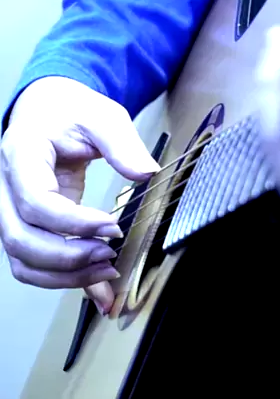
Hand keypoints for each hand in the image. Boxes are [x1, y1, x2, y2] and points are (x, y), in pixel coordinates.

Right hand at [0, 77, 159, 312]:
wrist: (50, 111)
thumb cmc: (71, 110)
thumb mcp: (102, 115)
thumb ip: (123, 143)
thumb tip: (146, 174)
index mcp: (22, 155)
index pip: (37, 201)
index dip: (75, 223)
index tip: (114, 227)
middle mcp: (8, 187)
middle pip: (22, 239)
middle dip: (69, 256)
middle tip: (111, 255)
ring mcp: (14, 210)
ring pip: (24, 260)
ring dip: (66, 276)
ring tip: (108, 271)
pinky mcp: (31, 225)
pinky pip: (36, 264)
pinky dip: (64, 281)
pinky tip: (99, 287)